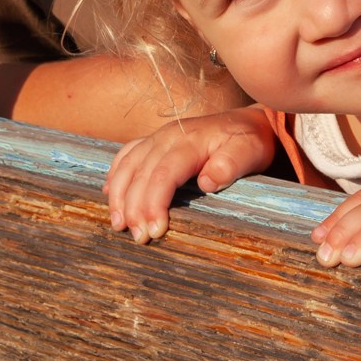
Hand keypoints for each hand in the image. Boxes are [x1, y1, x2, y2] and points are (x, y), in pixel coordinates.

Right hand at [102, 107, 277, 243]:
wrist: (248, 122)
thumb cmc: (250, 141)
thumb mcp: (251, 151)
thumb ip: (231, 164)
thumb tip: (208, 181)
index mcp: (190, 141)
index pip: (164, 174)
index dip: (155, 203)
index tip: (156, 230)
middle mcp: (168, 136)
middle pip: (141, 174)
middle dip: (135, 208)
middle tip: (139, 238)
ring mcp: (158, 137)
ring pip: (127, 166)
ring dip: (118, 196)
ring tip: (118, 225)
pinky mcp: (154, 141)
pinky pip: (127, 155)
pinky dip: (115, 175)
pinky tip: (109, 195)